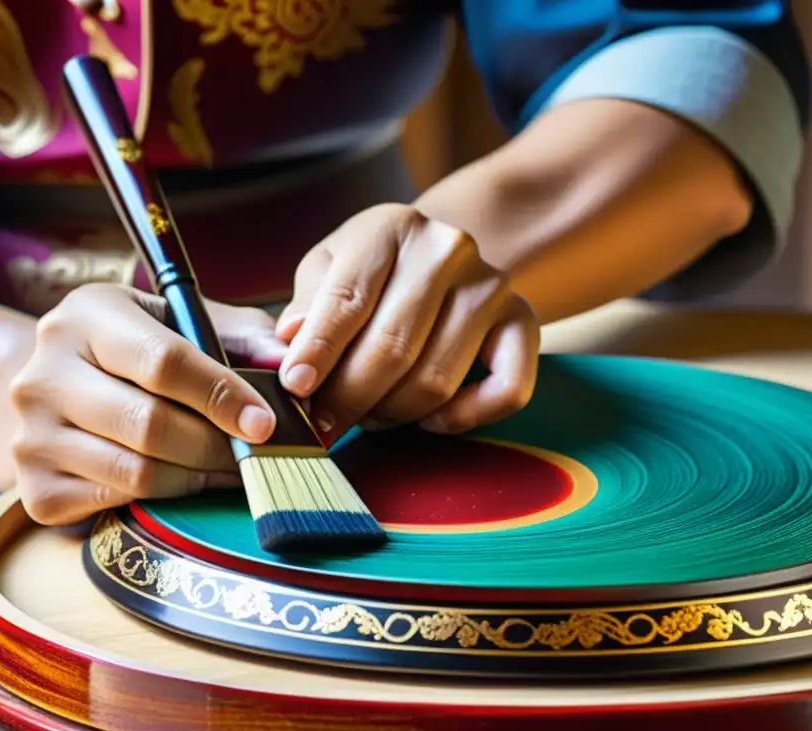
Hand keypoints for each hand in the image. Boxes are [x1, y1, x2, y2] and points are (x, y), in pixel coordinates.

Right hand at [7, 284, 287, 524]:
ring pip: (135, 473)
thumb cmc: (136, 351)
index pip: (164, 361)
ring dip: (196, 479)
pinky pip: (112, 504)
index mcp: (88, 315)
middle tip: (254, 456)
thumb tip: (287, 362)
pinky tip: (182, 484)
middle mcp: (45, 371)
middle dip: (216, 447)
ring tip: (226, 470)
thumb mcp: (182, 321)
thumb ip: (239, 337)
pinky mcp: (33, 487)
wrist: (52, 390)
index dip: (223, 396)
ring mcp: (30, 433)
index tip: (265, 424)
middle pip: (149, 425)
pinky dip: (160, 502)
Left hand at [275, 203, 538, 440]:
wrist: (440, 258)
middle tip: (324, 422)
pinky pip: (505, 391)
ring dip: (393, 413)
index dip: (318, 352)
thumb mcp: (327, 269)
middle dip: (349, 397)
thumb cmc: (370, 273)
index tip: (294, 389)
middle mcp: (448, 249)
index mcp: (391, 227)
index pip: (348, 299)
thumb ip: (305, 305)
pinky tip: (429, 418)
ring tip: (368, 414)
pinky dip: (461, 418)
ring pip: (437, 380)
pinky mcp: (524, 322)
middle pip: (393, 348)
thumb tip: (287, 345)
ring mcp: (491, 287)